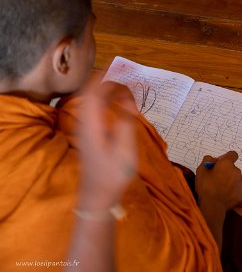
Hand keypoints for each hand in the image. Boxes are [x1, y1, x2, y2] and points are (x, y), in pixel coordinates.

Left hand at [77, 81, 137, 209]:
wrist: (97, 197)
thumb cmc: (113, 175)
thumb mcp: (125, 149)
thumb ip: (126, 121)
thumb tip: (128, 99)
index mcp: (91, 124)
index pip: (94, 92)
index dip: (108, 79)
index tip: (125, 75)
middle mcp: (83, 123)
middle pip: (89, 93)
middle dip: (106, 81)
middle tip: (125, 77)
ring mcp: (83, 130)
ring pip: (89, 101)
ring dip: (104, 90)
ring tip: (122, 87)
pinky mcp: (87, 136)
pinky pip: (92, 109)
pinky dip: (103, 101)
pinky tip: (116, 105)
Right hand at [195, 151, 241, 211]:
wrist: (213, 205)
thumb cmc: (206, 186)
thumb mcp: (201, 170)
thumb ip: (207, 160)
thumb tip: (213, 159)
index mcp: (227, 163)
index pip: (232, 154)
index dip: (226, 158)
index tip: (220, 164)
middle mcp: (237, 171)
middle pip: (232, 168)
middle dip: (226, 171)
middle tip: (216, 179)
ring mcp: (241, 182)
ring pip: (235, 179)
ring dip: (229, 181)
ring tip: (220, 189)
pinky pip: (237, 189)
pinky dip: (232, 191)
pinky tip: (224, 195)